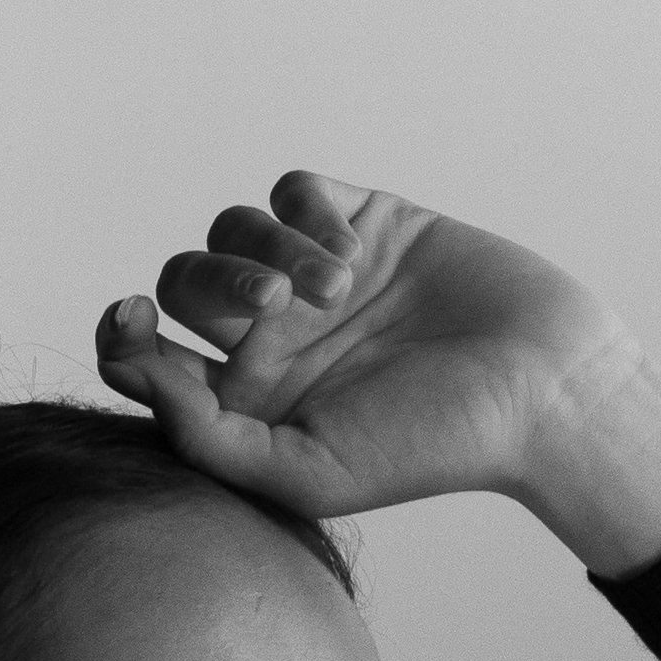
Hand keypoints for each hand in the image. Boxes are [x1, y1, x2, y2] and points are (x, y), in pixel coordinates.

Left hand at [95, 171, 660, 573]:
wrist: (539, 389)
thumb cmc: (430, 446)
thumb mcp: (307, 471)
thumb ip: (208, 437)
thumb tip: (142, 372)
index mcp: (247, 402)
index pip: (149, 357)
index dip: (121, 333)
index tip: (134, 319)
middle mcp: (271, 337)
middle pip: (184, 280)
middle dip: (212, 282)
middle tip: (273, 310)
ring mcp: (314, 274)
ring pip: (231, 226)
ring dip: (269, 247)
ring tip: (338, 287)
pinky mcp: (361, 219)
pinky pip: (293, 188)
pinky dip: (306, 209)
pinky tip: (350, 250)